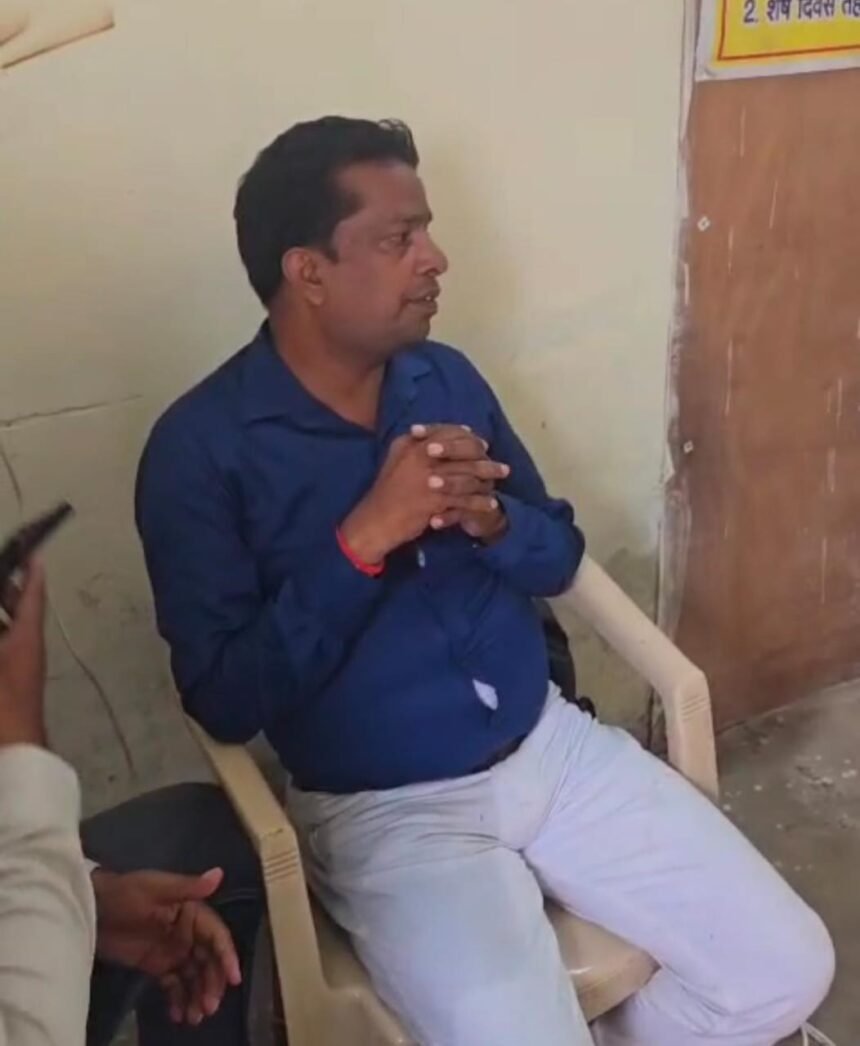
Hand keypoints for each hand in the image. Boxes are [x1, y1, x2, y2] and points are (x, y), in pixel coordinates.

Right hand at [0, 560, 46, 746]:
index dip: (31, 575)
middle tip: (2, 572)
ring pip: (10, 636)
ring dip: (2, 620)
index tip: (33, 553)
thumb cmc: (3, 709)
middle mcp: (25, 654)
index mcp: (25, 642)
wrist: (11, 759)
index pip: (32, 599)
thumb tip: (3, 614)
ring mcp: (18, 674)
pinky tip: (0, 637)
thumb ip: (3, 631)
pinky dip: (2, 640)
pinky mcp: (10, 691)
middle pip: (20, 615)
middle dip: (7, 593)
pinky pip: (6, 653)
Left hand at [92, 867, 241, 1025]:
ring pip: (194, 976)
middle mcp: (188, 933)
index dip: (227, 957)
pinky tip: (179, 1015)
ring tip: (195, 1017)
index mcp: (192, 912)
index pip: (217, 937)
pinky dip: (179, 1000)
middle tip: (209, 1007)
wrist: (91, 909)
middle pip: (209, 961)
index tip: (234, 980)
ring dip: (198, 995)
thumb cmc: (125, 894)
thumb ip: (188, 887)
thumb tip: (219, 874)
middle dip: (212, 984)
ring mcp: (173, 951)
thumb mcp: (156, 889)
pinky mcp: (157, 966)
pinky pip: (174, 985)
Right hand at [340, 424, 508, 561]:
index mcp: (411, 444)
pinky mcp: (434, 499)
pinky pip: (464, 498)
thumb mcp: (396, 460)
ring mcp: (428, 477)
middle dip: (484, 457)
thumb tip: (433, 435)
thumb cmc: (388, 491)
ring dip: (488, 477)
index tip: (480, 443)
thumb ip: (414, 445)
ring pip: (467, 474)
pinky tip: (490, 503)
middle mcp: (420, 456)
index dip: (467, 438)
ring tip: (500, 481)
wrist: (375, 520)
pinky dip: (479, 501)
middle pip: (462, 451)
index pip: (446, 433)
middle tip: (500, 465)